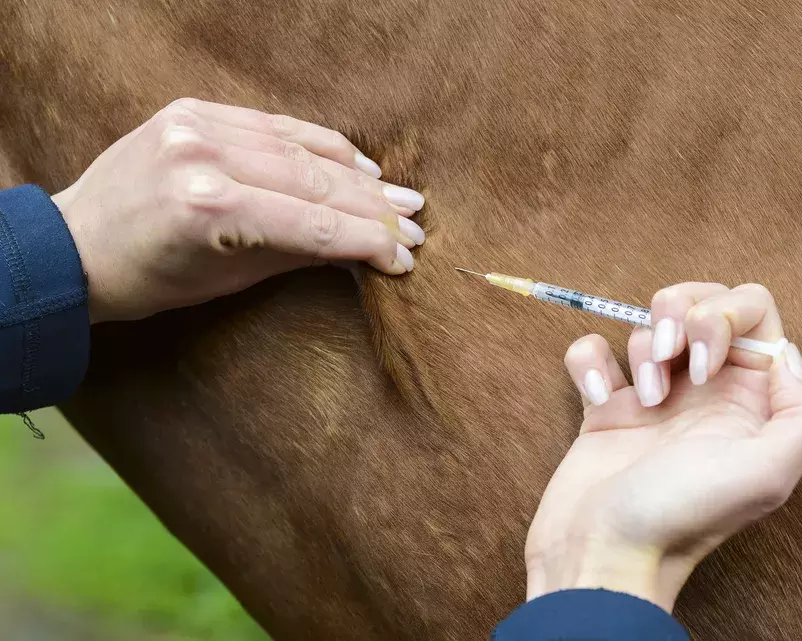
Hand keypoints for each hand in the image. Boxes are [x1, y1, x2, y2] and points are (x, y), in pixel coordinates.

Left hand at [52, 99, 425, 322]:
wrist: (77, 245)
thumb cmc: (150, 278)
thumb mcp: (229, 279)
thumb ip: (298, 254)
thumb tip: (361, 248)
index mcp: (210, 209)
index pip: (314, 224)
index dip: (368, 242)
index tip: (404, 257)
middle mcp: (205, 157)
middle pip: (314, 181)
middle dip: (373, 208)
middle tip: (415, 225)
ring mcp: (197, 126)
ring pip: (300, 148)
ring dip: (356, 174)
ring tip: (398, 196)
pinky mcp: (193, 110)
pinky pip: (273, 124)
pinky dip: (317, 143)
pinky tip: (354, 160)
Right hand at [525, 283, 801, 611]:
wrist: (603, 550)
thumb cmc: (683, 514)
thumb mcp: (768, 475)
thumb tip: (786, 359)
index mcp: (751, 400)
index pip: (755, 312)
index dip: (729, 316)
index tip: (706, 366)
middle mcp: (707, 391)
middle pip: (702, 301)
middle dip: (681, 314)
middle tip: (669, 357)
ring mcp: (654, 395)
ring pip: (649, 323)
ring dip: (642, 349)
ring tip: (643, 402)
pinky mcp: (606, 404)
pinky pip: (594, 350)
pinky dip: (589, 364)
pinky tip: (598, 400)